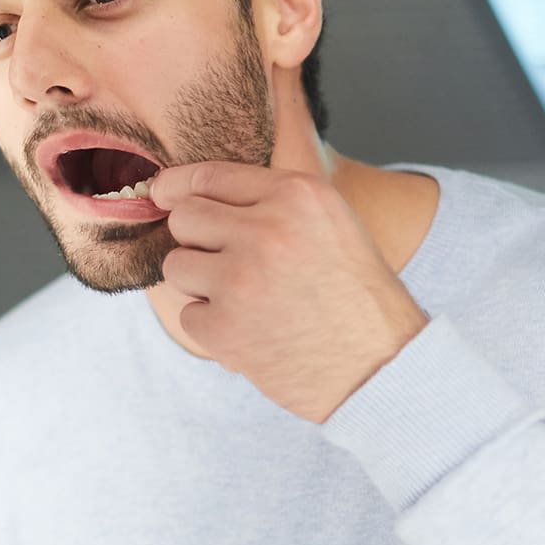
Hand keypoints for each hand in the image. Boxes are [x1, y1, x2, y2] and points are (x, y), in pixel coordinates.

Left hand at [149, 162, 429, 421]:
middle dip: (196, 239)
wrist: (381, 367)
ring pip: (176, 265)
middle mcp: (266, 230)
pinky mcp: (223, 326)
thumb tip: (190, 193)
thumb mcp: (330, 223)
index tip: (162, 193)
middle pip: (183, 217)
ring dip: (201, 285)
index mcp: (297, 195)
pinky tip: (253, 331)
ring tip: (247, 300)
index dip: (176, 186)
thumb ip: (271, 202)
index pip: (209, 176)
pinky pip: (188, 315)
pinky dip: (213, 327)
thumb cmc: (355, 296)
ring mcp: (240, 279)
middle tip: (229, 262)